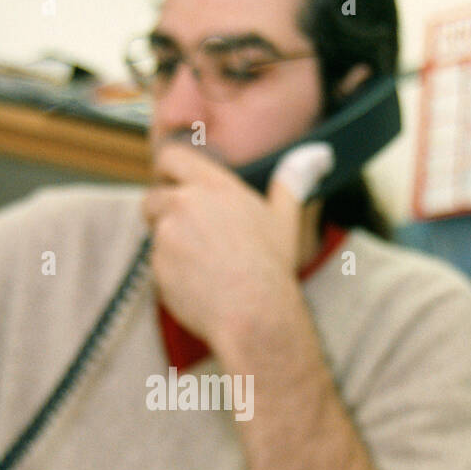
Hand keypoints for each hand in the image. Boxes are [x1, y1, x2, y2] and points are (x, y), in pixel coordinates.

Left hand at [140, 141, 327, 358]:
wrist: (254, 314)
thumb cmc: (272, 267)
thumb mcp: (286, 219)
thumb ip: (293, 181)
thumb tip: (317, 154)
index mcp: (214, 186)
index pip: (171, 156)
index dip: (166, 169)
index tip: (170, 182)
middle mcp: (184, 203)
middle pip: (153, 198)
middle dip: (162, 214)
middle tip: (192, 236)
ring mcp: (166, 235)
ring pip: (155, 235)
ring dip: (170, 247)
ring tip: (205, 266)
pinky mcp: (156, 267)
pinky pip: (156, 267)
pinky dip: (171, 275)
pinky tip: (199, 286)